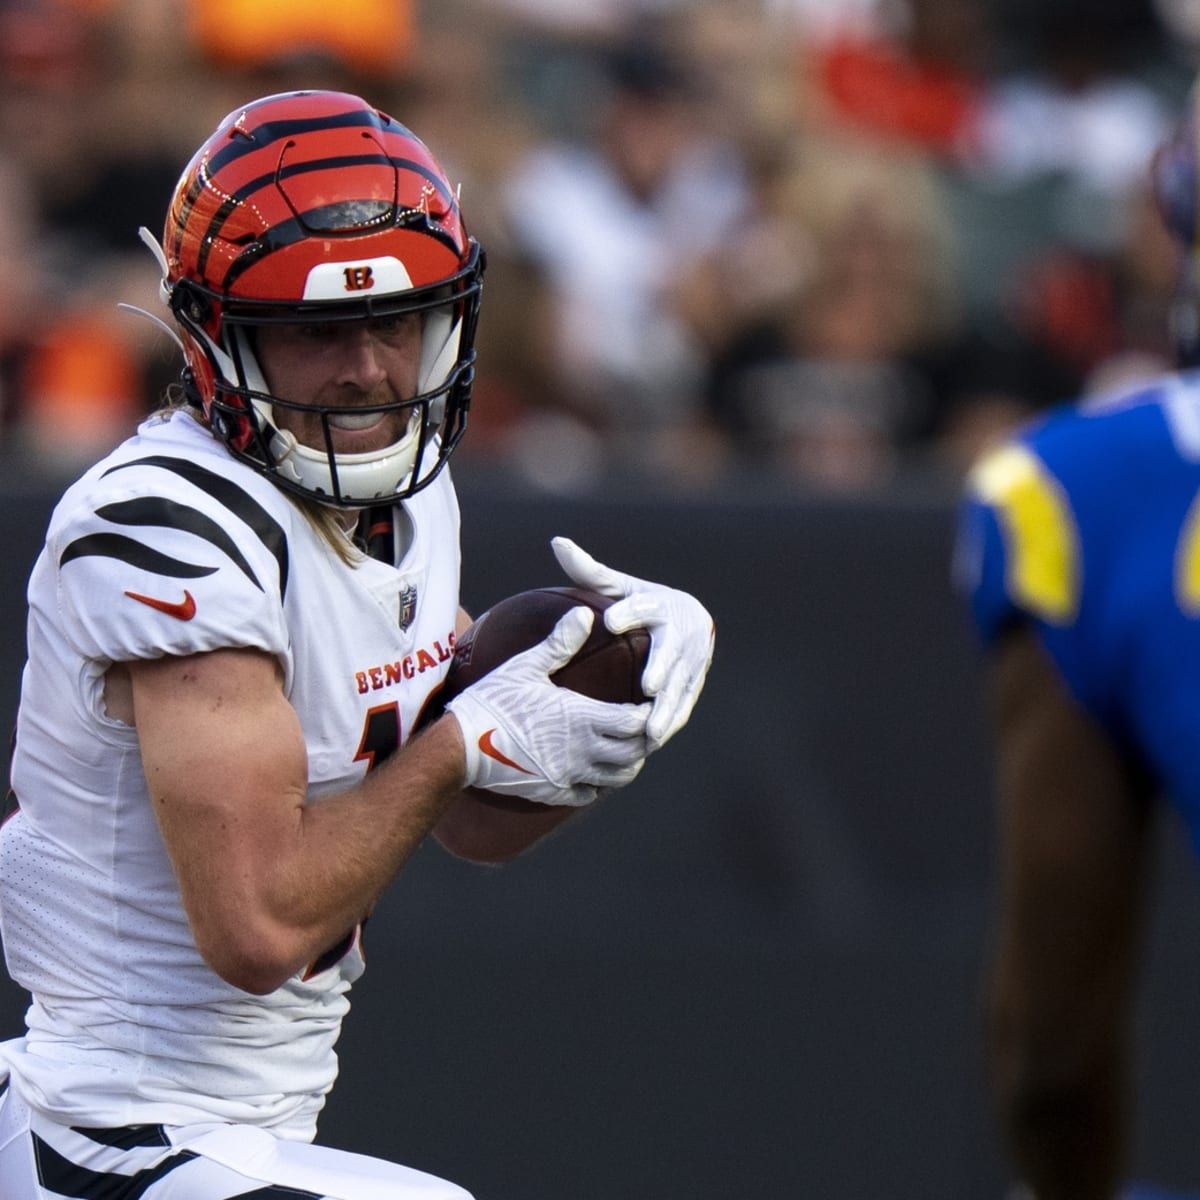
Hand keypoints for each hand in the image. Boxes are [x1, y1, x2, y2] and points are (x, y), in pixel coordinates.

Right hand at [446, 605, 651, 806]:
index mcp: (580, 716)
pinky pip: (589, 795)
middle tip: (644, 727)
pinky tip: (593, 771)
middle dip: (644, 740)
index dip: (647, 714)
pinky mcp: (554, 792)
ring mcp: (569, 774)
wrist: (461, 745)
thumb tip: (584, 613)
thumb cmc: (493, 701)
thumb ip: (559, 643)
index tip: (647, 704)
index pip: (635, 722)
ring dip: (628, 764)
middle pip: (635, 753)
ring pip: (618, 778)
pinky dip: (598, 785)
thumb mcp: (525, 666)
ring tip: (625, 749)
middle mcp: (581, 750)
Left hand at [551, 536, 714, 749]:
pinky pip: (684, 703)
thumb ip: (589, 571)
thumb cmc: (638, 603)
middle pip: (673, 650)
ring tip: (651, 729)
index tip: (610, 620)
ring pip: (682, 684)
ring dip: (669, 707)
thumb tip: (557, 542)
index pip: (644, 605)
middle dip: (663, 667)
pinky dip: (672, 721)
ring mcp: (694, 658)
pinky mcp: (696, 680)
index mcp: (659, 603)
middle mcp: (682, 630)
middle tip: (650, 686)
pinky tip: (655, 740)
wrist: (688, 617)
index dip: (629, 612)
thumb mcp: (617, 587)